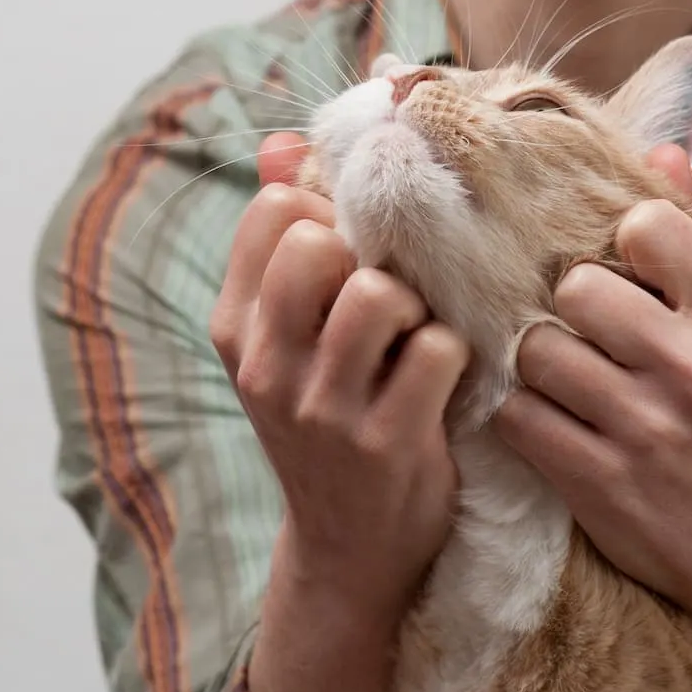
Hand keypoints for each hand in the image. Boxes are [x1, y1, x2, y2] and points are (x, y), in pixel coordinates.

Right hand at [211, 134, 469, 625]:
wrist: (350, 551)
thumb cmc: (330, 416)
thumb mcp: (288, 337)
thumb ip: (283, 238)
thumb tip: (282, 140)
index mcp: (235, 328)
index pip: (272, 209)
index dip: (326, 211)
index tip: (350, 249)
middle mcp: (266, 365)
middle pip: (316, 241)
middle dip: (369, 253)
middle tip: (389, 295)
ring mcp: (322, 409)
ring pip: (379, 291)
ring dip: (417, 303)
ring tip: (416, 335)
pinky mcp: (386, 442)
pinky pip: (438, 350)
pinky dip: (456, 355)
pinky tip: (446, 381)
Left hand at [491, 175, 691, 691]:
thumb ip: (691, 243)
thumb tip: (658, 145)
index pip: (646, 226)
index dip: (617, 244)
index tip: (619, 273)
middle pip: (574, 287)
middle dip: (564, 310)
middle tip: (575, 333)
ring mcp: (644, 428)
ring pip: (536, 351)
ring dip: (536, 365)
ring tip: (559, 381)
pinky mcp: (598, 483)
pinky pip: (517, 417)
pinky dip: (519, 418)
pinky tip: (544, 424)